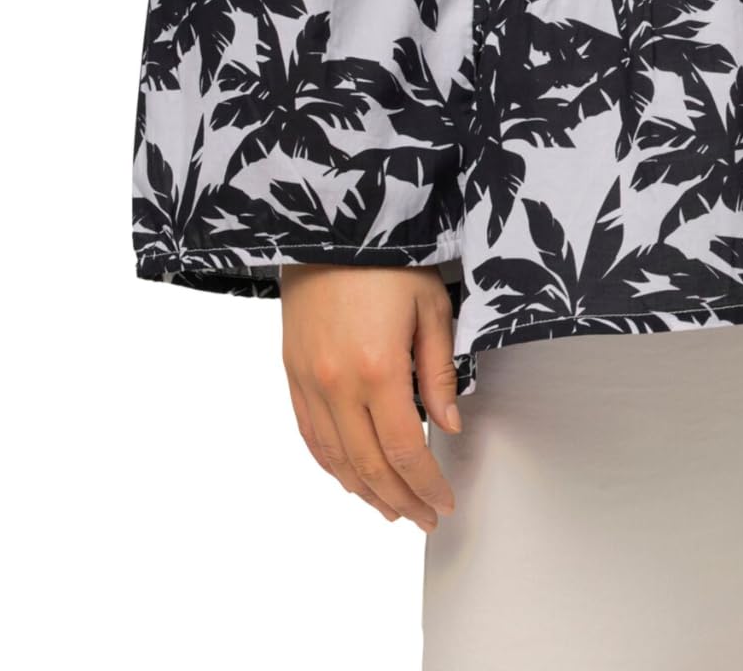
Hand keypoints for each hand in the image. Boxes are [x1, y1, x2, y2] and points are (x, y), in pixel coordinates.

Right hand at [280, 264, 463, 528]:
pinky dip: (331, 465)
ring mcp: (308, 381)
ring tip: (391, 508)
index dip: (424, 484)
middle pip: (368, 466)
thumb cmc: (387, 256)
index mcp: (377, 367)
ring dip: (364, 492)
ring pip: (335, 459)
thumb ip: (439, 371)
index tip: (442, 502)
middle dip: (399, 499)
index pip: (403, 450)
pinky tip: (350, 477)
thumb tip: (450, 423)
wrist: (329, 224)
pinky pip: (310, 435)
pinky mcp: (292, 372)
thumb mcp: (431, 305)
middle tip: (423, 517)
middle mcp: (336, 383)